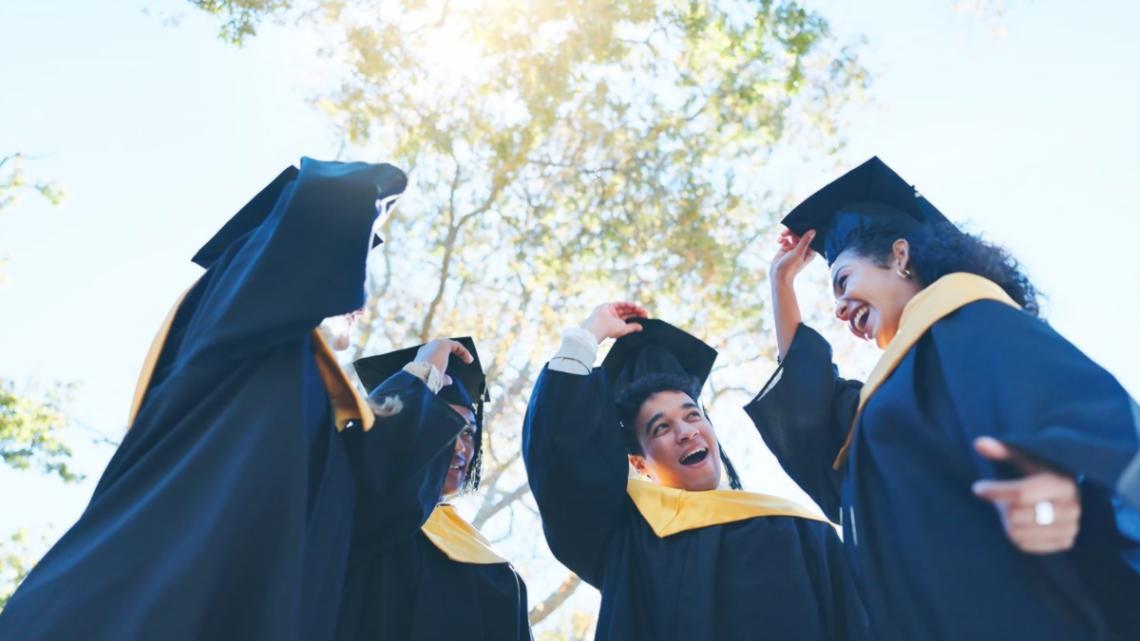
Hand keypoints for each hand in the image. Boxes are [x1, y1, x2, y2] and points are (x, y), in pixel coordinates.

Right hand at [413, 339, 473, 384]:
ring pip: (450, 345)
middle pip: (443, 349)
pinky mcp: (442, 344)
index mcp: (421, 359)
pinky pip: (456, 345)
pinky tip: (469, 360)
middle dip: (453, 353)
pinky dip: (463, 351)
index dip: (444, 359)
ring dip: (460, 352)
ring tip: (468, 360)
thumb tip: (449, 380)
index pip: (433, 356)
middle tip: (463, 361)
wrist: (420, 379)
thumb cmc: (425, 383)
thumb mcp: (434, 382)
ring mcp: (433, 346)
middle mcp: (426, 350)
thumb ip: (442, 379)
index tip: (453, 368)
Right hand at [581, 302, 648, 342]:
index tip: (645, 316)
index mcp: (616, 324)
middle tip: (645, 312)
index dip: (637, 316)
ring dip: (633, 307)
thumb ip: (632, 327)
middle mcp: (613, 317)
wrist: (599, 326)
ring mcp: (611, 311)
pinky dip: (627, 304)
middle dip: (636, 311)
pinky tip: (634, 305)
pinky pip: (620, 304)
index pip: (629, 318)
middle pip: (628, 312)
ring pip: (624, 307)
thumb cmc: (610, 330)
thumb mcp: (624, 329)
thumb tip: (641, 328)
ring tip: (640, 309)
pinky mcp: (608, 306)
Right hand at [770, 228, 816, 285]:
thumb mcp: (798, 253)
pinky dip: (782, 238)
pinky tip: (779, 241)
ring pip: (792, 235)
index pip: (810, 237)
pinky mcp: (786, 248)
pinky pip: (785, 239)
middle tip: (787, 231)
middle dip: (794, 231)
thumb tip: (813, 230)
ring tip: (782, 235)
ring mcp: (794, 248)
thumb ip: (804, 241)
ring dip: (787, 234)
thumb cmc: (790, 267)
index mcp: (810, 251)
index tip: (801, 224)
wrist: (778, 276)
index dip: (806, 230)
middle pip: (800, 235)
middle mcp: (803, 249)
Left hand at [972, 436, 1080, 553]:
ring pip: (1016, 533)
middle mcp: (1072, 508)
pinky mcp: (1064, 542)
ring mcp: (1071, 528)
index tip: (977, 487)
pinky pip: (1023, 545)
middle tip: (1002, 499)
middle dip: (1001, 506)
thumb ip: (1002, 450)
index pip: (1021, 493)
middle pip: (1015, 515)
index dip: (995, 491)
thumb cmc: (1037, 471)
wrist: (1063, 492)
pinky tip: (1021, 522)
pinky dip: (1015, 534)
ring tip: (1013, 509)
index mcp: (1062, 484)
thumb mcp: (1022, 458)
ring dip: (1007, 522)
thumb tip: (979, 442)